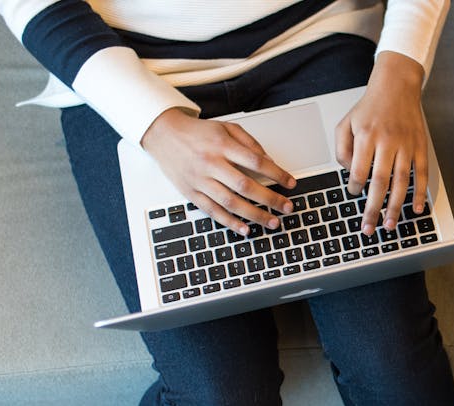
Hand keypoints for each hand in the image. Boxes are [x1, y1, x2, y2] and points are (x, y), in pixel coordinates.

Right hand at [140, 109, 296, 235]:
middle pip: (246, 185)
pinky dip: (230, 222)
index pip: (256, 162)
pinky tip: (245, 229)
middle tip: (288, 208)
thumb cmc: (198, 132)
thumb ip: (249, 143)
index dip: (277, 174)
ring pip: (231, 202)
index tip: (291, 183)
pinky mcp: (191, 193)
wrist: (163, 134)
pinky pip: (212, 211)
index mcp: (222, 145)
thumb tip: (269, 161)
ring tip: (273, 222)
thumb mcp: (226, 127)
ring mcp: (200, 180)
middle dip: (270, 199)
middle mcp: (211, 163)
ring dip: (255, 215)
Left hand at [335, 51, 428, 236]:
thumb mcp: (345, 122)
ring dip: (395, 206)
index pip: (359, 170)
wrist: (397, 86)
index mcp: (366, 136)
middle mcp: (387, 141)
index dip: (354, 186)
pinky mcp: (420, 147)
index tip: (353, 192)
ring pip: (401, 182)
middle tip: (368, 228)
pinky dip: (419, 193)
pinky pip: (421, 174)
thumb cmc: (370, 107)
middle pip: (380, 182)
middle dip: (373, 208)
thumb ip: (342, 149)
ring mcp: (406, 145)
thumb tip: (350, 173)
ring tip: (389, 224)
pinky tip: (415, 209)